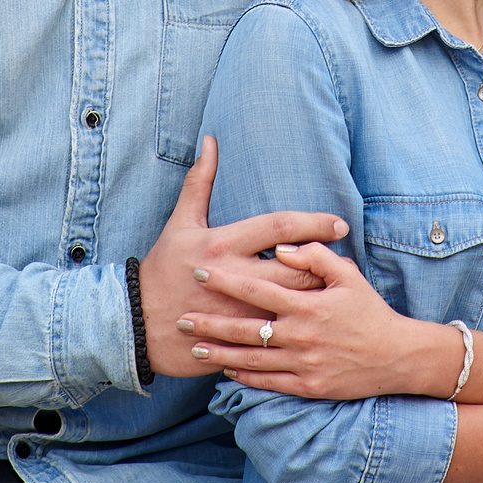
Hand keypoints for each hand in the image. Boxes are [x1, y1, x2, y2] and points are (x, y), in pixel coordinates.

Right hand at [141, 137, 345, 379]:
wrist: (135, 324)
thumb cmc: (161, 270)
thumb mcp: (179, 223)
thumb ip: (200, 182)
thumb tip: (211, 141)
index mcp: (222, 245)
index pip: (279, 228)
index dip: (314, 223)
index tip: (339, 224)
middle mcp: (234, 278)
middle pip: (296, 269)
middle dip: (326, 265)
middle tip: (347, 260)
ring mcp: (238, 313)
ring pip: (293, 304)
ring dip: (318, 296)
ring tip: (338, 289)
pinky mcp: (238, 341)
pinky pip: (278, 334)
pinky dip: (298, 325)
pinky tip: (314, 320)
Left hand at [191, 240, 451, 399]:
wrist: (397, 356)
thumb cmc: (370, 311)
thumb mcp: (349, 276)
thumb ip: (314, 256)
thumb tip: (280, 245)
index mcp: (307, 305)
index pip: (257, 289)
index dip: (226, 280)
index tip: (201, 271)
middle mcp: (300, 336)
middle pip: (245, 328)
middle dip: (210, 322)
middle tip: (181, 316)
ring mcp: (302, 364)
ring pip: (251, 360)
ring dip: (220, 353)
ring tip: (195, 346)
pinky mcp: (307, 387)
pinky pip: (268, 383)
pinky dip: (245, 377)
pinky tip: (226, 369)